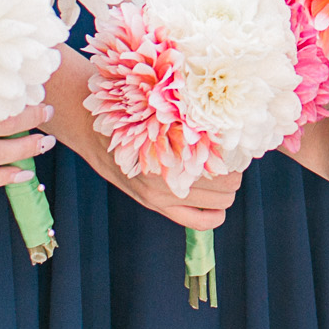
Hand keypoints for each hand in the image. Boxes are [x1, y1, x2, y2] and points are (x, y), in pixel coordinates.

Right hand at [41, 45, 239, 229]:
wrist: (90, 123)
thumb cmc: (131, 108)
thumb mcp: (163, 105)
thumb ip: (191, 118)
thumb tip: (230, 122)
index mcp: (175, 143)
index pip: (225, 158)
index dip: (238, 151)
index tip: (239, 142)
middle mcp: (169, 172)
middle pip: (228, 182)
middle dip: (234, 171)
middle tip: (231, 158)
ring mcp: (161, 193)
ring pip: (220, 202)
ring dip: (227, 190)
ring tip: (223, 175)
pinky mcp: (155, 204)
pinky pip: (198, 222)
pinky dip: (214, 215)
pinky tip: (217, 205)